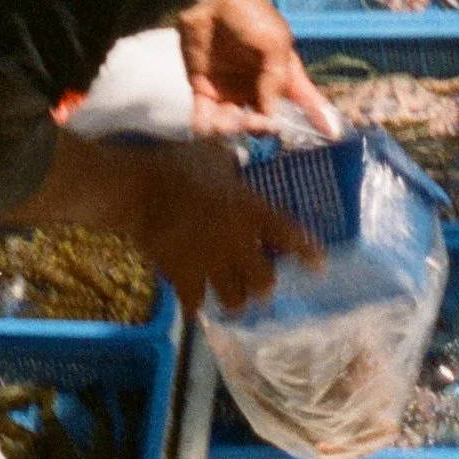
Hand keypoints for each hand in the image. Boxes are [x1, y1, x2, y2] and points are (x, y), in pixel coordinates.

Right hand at [107, 137, 316, 316]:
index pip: (290, 237)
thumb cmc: (178, 164)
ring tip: (232, 298)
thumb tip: (238, 158)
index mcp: (250, 211)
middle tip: (260, 282)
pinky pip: (196, 304)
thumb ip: (232, 162)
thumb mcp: (214, 154)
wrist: (140, 188)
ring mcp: (210, 263)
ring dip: (236, 300)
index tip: (318, 267)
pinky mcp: (183, 276)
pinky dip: (196, 305)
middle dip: (264, 285)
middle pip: (265, 282)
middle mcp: (237, 242)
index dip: (308, 255)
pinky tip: (194, 302)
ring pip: (234, 300)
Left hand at [177, 0, 342, 142]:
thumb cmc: (249, 15)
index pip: (303, 100)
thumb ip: (276, 81)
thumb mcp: (275, 42)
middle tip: (258, 121)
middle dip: (262, 128)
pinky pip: (205, 117)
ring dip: (232, 128)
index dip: (318, 117)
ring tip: (229, 119)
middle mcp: (257, 85)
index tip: (333, 135)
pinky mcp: (203, 89)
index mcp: (281, 73)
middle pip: (265, 122)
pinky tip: (207, 124)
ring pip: (234, 125)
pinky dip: (206, 126)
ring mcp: (230, 89)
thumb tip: (271, 118)